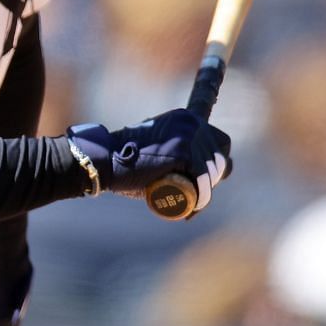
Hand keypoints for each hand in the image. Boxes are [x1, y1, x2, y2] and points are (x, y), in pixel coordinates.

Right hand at [70, 109, 233, 199]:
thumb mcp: (158, 149)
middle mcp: (192, 122)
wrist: (105, 159)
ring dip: (205, 192)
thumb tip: (198, 168)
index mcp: (186, 118)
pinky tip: (193, 207)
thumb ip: (174, 149)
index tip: (206, 180)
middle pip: (220, 157)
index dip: (217, 163)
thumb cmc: (126, 160)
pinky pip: (203, 179)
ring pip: (212, 171)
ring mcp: (189, 136)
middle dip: (212, 180)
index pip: (219, 141)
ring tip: (191, 205)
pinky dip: (201, 197)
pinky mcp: (184, 152)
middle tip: (195, 197)